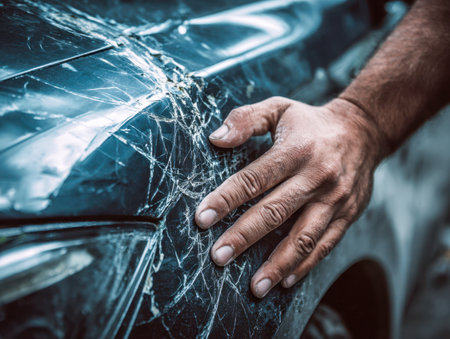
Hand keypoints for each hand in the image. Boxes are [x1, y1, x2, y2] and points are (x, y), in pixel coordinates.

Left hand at [195, 96, 383, 297]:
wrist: (363, 131)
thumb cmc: (310, 122)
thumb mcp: (279, 108)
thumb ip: (246, 119)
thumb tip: (215, 139)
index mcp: (295, 150)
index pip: (254, 179)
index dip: (226, 199)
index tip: (202, 219)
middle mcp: (316, 177)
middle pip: (274, 212)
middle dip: (244, 237)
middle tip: (218, 258)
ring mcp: (335, 199)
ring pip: (303, 238)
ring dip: (277, 264)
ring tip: (254, 287)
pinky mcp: (348, 215)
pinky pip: (325, 245)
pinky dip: (304, 266)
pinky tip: (284, 281)